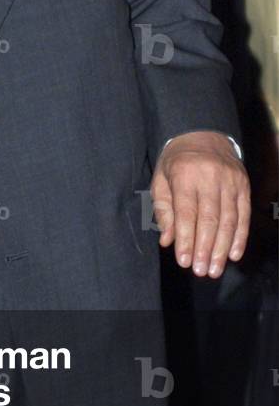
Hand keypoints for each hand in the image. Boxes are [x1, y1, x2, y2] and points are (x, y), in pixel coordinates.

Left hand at [151, 131, 249, 275]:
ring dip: (222, 248)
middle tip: (201, 271)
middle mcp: (210, 177)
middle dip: (205, 248)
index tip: (183, 261)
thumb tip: (167, 241)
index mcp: (185, 174)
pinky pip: (244, 214)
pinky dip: (240, 237)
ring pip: (229, 219)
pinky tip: (234, 254)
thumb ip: (163, 210)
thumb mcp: (161, 179)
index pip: (186, 213)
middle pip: (210, 219)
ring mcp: (230, 181)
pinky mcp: (243, 185)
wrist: (202, 133)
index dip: (186, 239)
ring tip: (215, 269)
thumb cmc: (176, 161)